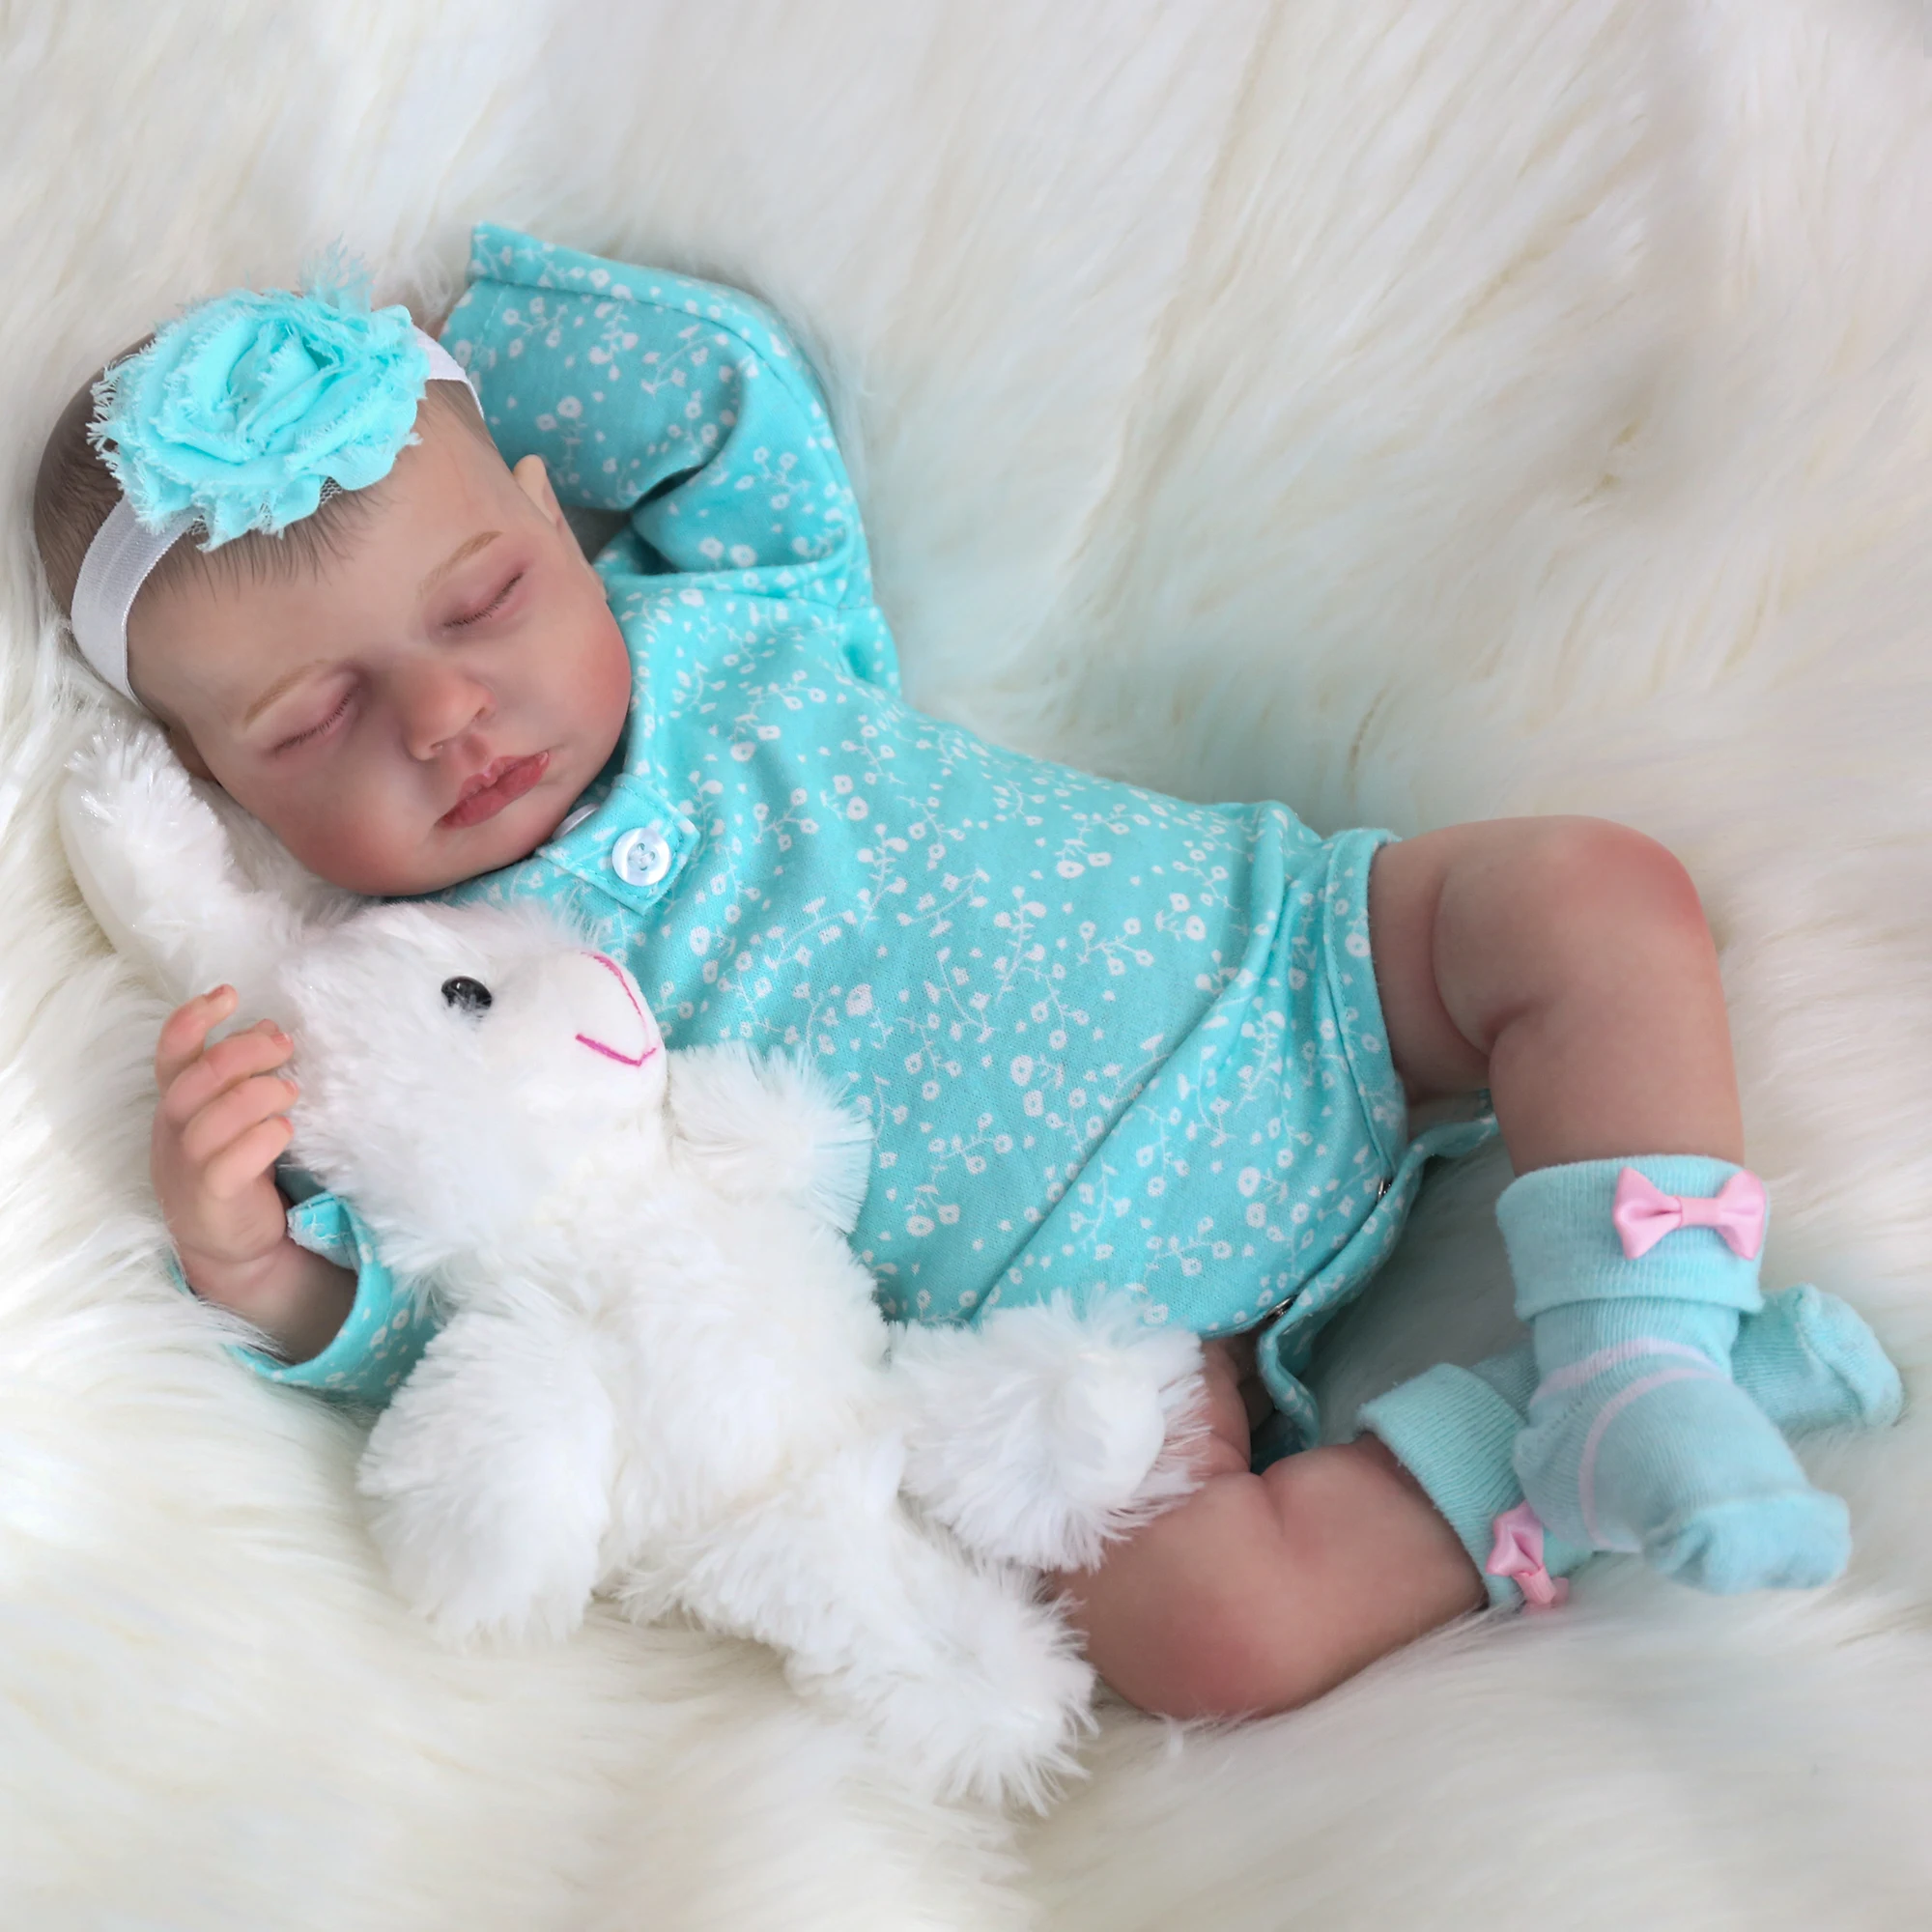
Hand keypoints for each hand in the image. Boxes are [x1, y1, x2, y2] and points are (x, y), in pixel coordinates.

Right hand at [152, 985, 297, 1278]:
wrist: (230, 1246)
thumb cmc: (234, 1166)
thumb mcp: (231, 1115)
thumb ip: (242, 1075)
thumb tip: (269, 1028)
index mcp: (177, 1102)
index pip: (171, 1051)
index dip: (194, 1018)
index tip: (230, 994)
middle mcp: (174, 1130)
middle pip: (200, 1076)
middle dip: (247, 1051)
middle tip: (286, 1045)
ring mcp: (188, 1165)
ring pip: (213, 1117)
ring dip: (261, 1093)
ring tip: (291, 1092)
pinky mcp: (212, 1198)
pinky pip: (231, 1162)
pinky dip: (264, 1138)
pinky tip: (285, 1131)